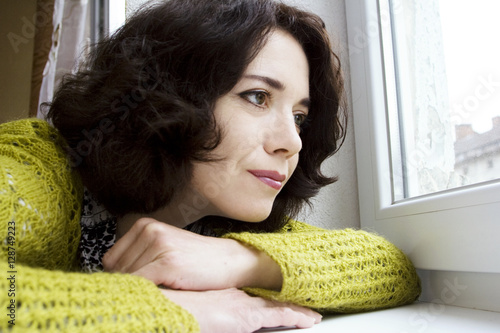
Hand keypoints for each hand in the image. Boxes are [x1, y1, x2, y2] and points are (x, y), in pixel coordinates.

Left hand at [103, 218, 282, 289]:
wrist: (230, 261)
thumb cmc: (197, 260)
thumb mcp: (164, 249)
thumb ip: (138, 257)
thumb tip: (110, 280)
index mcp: (145, 225)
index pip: (111, 260)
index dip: (120, 277)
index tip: (133, 285)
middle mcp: (149, 230)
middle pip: (117, 270)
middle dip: (128, 284)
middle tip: (149, 290)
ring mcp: (158, 245)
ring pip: (127, 278)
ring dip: (138, 290)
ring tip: (159, 290)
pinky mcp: (167, 262)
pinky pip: (140, 284)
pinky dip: (144, 293)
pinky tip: (160, 294)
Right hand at [162, 288, 321, 332]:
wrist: (172, 308)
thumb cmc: (177, 312)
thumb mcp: (198, 316)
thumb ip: (211, 318)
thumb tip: (214, 320)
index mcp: (225, 298)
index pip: (253, 300)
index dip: (268, 303)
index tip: (278, 305)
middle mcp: (237, 298)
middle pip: (268, 303)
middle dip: (286, 306)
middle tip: (303, 311)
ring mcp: (244, 305)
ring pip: (278, 308)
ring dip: (296, 313)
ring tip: (311, 317)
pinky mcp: (250, 315)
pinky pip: (280, 316)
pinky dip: (297, 317)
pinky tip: (309, 320)